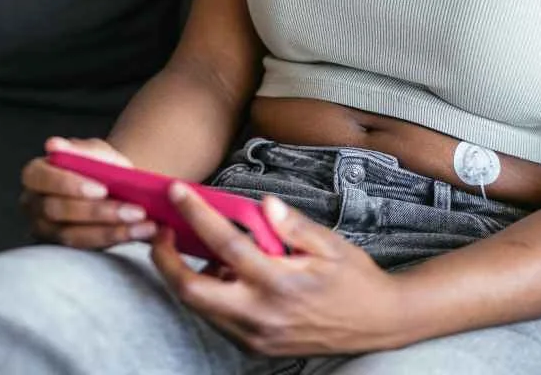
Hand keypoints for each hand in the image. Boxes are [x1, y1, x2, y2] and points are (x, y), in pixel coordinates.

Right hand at [19, 137, 157, 248]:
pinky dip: (116, 238)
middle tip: (135, 210)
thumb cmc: (100, 167)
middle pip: (57, 211)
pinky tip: (140, 231)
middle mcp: (33, 204)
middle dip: (98, 212)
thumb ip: (81, 150)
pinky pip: (87, 248)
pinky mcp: (63, 248)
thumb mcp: (97, 152)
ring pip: (73, 235)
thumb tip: (54, 144)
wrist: (114, 188)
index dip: (69, 185)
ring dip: (112, 230)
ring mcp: (46, 229)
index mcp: (36, 174)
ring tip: (143, 223)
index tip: (102, 188)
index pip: (41, 178)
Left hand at [151, 185, 406, 355]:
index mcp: (280, 284)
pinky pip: (218, 319)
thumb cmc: (355, 279)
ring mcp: (256, 337)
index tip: (177, 193)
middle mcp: (261, 315)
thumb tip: (264, 204)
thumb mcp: (331, 245)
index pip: (226, 245)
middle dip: (166, 261)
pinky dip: (209, 294)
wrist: (378, 323)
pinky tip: (219, 273)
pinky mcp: (256, 347)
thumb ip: (293, 226)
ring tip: (189, 246)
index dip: (196, 216)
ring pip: (200, 309)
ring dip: (186, 277)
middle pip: (191, 291)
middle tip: (162, 230)